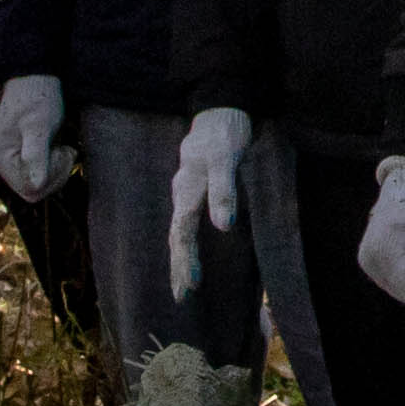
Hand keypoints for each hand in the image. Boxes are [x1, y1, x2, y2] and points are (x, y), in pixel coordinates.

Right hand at [0, 73, 73, 199]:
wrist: (37, 78)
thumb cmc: (37, 97)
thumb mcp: (39, 125)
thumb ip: (36, 155)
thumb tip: (36, 184)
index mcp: (1, 157)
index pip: (30, 189)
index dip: (52, 177)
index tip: (63, 153)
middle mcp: (1, 162)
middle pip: (33, 190)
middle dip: (55, 175)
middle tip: (66, 151)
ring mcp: (10, 159)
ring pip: (38, 185)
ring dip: (57, 170)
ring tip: (63, 147)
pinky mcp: (21, 155)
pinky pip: (39, 174)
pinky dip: (54, 165)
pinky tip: (59, 148)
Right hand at [171, 107, 250, 297]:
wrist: (220, 108)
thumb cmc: (225, 133)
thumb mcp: (227, 158)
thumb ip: (224, 190)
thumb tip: (224, 226)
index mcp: (186, 189)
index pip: (182, 232)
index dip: (185, 259)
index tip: (190, 286)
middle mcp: (182, 193)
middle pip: (177, 236)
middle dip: (178, 266)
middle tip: (181, 297)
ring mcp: (186, 192)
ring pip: (179, 231)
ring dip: (180, 259)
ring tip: (182, 287)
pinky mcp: (194, 190)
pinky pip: (186, 223)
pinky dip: (186, 243)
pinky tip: (188, 255)